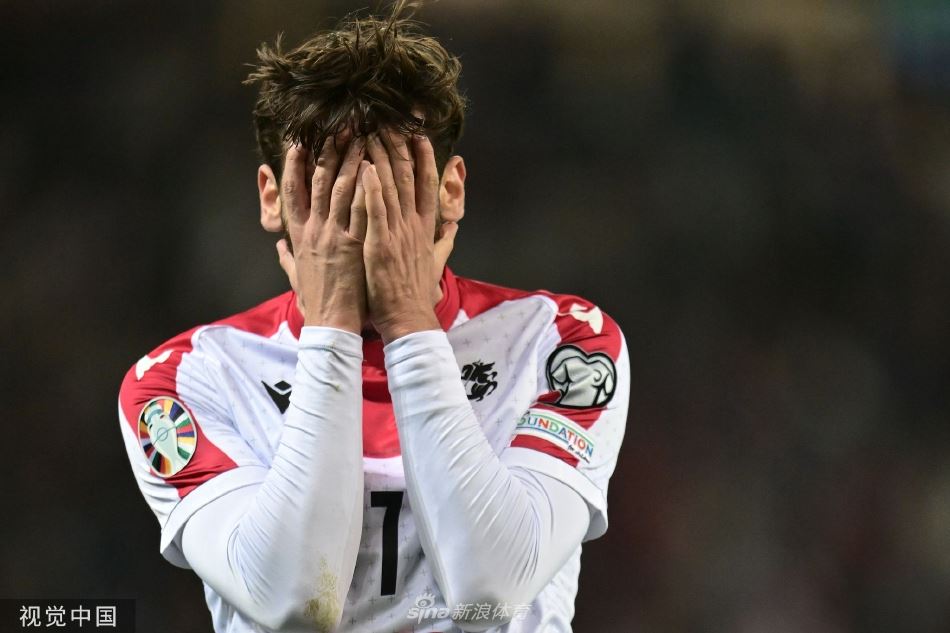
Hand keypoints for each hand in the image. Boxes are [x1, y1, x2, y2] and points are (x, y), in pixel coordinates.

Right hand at [277, 134, 368, 333]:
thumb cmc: (317, 301)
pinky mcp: (354, 243)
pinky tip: (374, 166)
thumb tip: (280, 246)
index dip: (293, 164)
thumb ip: (288, 257)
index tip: (298, 141)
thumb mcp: (296, 276)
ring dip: (349, 159)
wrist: (331, 323)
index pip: (291, 191)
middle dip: (326, 151)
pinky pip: (361, 208)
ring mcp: (333, 235)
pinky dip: (367, 185)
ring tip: (358, 136)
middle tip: (337, 127)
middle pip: (317, 181)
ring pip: (339, 188)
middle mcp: (313, 230)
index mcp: (298, 235)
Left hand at [362, 131, 447, 343]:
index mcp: (424, 226)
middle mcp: (412, 224)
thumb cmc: (416, 293)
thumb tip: (454, 229)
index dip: (422, 156)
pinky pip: (374, 210)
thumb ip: (444, 242)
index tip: (416, 133)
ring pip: (389, 187)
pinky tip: (363, 167)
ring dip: (379, 157)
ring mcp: (396, 233)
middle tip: (387, 120)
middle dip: (397, 146)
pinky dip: (370, 188)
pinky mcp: (379, 244)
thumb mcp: (435, 262)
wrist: (408, 319)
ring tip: (370, 132)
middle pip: (406, 176)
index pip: (425, 183)